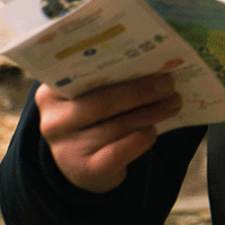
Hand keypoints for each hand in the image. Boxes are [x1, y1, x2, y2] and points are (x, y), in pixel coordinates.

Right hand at [36, 73, 180, 193]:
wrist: (87, 167)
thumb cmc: (95, 121)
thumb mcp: (93, 97)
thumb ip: (109, 81)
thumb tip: (154, 64)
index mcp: (51, 93)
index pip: (79, 73)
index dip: (114, 63)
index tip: (145, 53)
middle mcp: (53, 121)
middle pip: (101, 102)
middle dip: (140, 91)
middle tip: (168, 83)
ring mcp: (65, 149)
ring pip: (116, 126)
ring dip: (150, 113)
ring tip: (173, 102)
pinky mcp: (84, 171)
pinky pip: (120, 152)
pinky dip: (142, 138)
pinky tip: (153, 130)